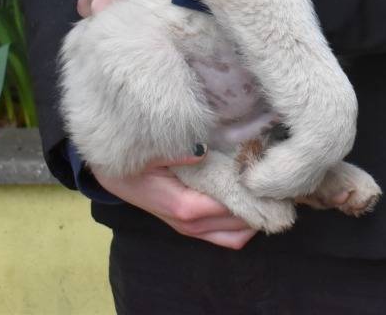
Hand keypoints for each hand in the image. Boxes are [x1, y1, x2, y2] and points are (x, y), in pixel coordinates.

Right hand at [91, 154, 256, 249]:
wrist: (112, 174)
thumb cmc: (129, 161)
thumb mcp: (145, 150)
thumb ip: (174, 150)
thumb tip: (201, 150)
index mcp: (181, 205)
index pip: (226, 207)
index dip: (249, 194)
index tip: (266, 172)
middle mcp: (189, 223)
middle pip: (237, 226)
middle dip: (258, 207)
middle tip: (274, 179)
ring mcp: (191, 228)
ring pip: (235, 235)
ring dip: (253, 217)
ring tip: (266, 188)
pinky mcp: (193, 225)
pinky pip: (226, 233)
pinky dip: (243, 221)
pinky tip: (251, 195)